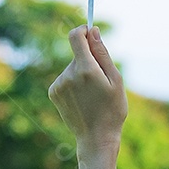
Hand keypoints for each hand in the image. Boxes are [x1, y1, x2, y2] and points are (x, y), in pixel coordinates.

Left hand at [49, 26, 127, 157]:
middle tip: (101, 79)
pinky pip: (65, 78)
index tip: (91, 33)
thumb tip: (93, 30)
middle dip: (88, 58)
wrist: (96, 138)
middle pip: (77, 53)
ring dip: (81, 72)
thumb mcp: (116, 80)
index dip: (83, 31)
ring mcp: (59, 84)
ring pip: (72, 66)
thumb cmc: (112, 109)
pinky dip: (73, 82)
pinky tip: (82, 98)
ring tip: (92, 93)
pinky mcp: (53, 92)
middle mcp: (68, 75)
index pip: (75, 36)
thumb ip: (102, 53)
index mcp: (86, 69)